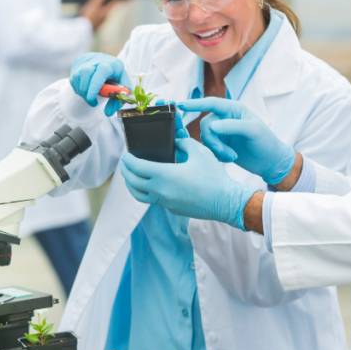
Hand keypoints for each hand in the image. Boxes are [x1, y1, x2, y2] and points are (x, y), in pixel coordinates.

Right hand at [69, 53, 129, 115]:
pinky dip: (78, 88)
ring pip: (77, 77)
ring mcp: (86, 61)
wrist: (105, 66)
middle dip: (86, 91)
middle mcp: (98, 59)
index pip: (102, 70)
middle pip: (86, 72)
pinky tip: (86, 90)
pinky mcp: (77, 64)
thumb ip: (117, 100)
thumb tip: (108, 113)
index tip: (92, 99)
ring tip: (90, 96)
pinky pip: (73, 79)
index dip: (95, 85)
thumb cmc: (115, 78)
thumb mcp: (121, 88)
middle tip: (92, 102)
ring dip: (82, 91)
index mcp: (112, 64)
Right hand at [78, 0, 120, 30]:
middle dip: (112, 4)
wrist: (83, 29)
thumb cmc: (89, 16)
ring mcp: (100, 21)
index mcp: (106, 12)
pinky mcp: (95, 24)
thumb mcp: (94, 5)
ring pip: (105, 13)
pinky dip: (100, 12)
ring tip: (106, 5)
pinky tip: (96, 12)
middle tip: (115, 0)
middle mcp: (105, 17)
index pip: (114, 4)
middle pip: (111, 9)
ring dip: (106, 9)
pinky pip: (100, 16)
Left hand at [119, 137, 259, 229]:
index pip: (137, 167)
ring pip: (139, 196)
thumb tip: (176, 140)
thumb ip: (184, 142)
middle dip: (126, 172)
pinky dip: (146, 192)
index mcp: (164, 174)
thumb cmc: (214, 176)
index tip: (126, 155)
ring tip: (132, 177)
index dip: (128, 160)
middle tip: (125, 163)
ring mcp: (165, 202)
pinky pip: (152, 200)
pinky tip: (151, 185)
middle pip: (133, 182)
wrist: (225, 201)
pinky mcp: (171, 209)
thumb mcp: (199, 151)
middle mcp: (160, 190)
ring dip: (132, 185)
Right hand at [176, 97, 295, 185]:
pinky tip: (229, 159)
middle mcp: (225, 118)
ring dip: (216, 150)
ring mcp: (221, 132)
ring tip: (231, 156)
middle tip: (228, 153)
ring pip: (206, 138)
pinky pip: (208, 148)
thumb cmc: (266, 142)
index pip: (211, 103)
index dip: (195, 104)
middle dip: (214, 141)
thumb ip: (231, 126)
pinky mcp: (220, 145)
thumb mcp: (253, 131)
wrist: (270, 162)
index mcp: (233, 109)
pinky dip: (216, 155)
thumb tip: (211, 126)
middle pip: (205, 125)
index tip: (180, 104)